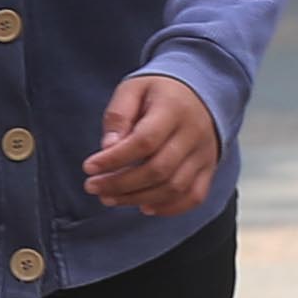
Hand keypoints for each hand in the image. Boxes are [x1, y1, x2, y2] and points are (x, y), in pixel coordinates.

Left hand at [85, 72, 219, 215]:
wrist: (202, 92)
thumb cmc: (159, 91)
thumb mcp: (133, 89)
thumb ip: (118, 116)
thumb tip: (107, 148)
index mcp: (173, 110)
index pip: (144, 141)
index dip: (115, 159)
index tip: (88, 167)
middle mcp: (194, 135)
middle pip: (159, 169)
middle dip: (121, 184)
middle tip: (92, 187)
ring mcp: (205, 154)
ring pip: (174, 187)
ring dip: (138, 198)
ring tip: (108, 198)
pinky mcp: (209, 168)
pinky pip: (195, 196)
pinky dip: (169, 208)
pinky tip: (143, 207)